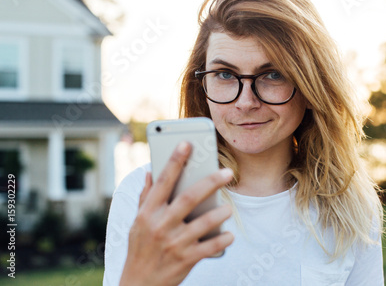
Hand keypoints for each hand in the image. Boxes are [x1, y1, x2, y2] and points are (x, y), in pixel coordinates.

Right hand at [119, 141, 233, 285]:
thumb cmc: (140, 250)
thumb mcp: (136, 223)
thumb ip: (145, 197)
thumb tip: (150, 172)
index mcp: (147, 213)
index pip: (163, 181)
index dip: (175, 161)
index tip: (187, 143)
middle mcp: (160, 226)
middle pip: (189, 198)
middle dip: (210, 182)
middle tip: (227, 172)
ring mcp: (174, 244)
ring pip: (204, 223)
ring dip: (220, 213)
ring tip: (228, 209)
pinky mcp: (186, 260)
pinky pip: (211, 246)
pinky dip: (224, 239)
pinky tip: (229, 235)